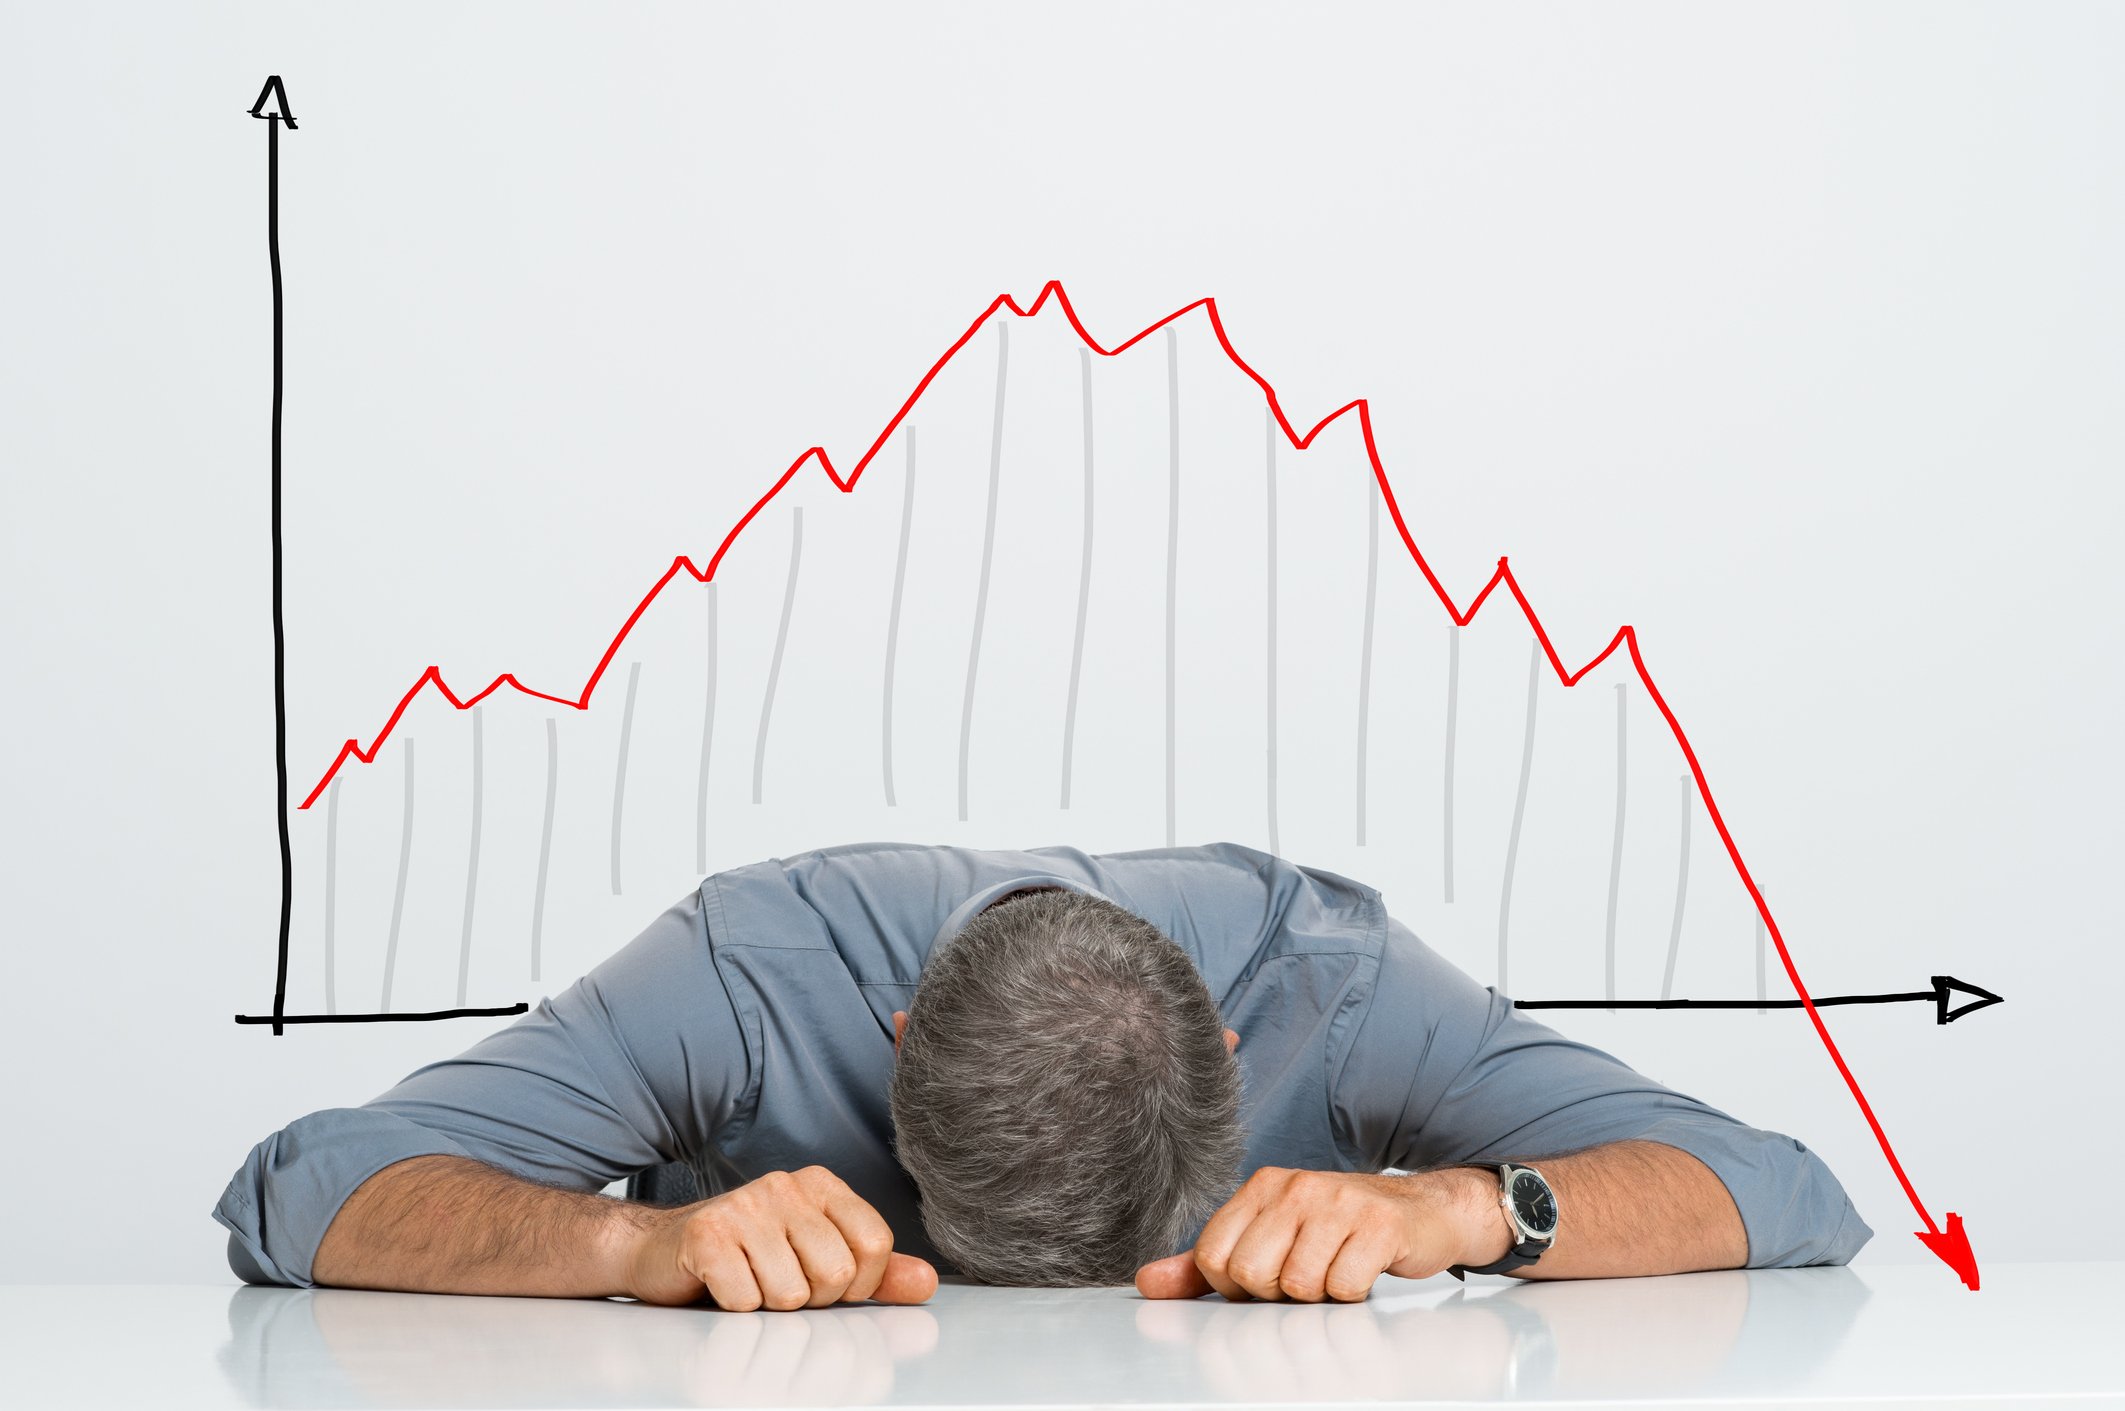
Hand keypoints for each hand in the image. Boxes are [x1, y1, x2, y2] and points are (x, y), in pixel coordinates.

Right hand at [623, 1165, 938, 1309]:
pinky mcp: (706, 1234)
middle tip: (780, 1285)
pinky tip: (722, 1286)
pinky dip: (735, 1307)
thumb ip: (874, 1272)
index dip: (858, 1282)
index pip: (875, 1243)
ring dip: (768, 1306)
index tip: (829, 1285)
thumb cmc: (747, 1258)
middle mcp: (785, 1185)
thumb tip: (927, 1282)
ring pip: (790, 1293)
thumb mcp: (816, 1259)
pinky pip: (745, 1300)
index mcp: (821, 1185)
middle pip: (835, 1272)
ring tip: (750, 1283)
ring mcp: (744, 1206)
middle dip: (811, 1299)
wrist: (661, 1251)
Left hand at [1134, 1167, 1510, 1301]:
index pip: (1213, 1257)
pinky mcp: (1379, 1225)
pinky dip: (1352, 1294)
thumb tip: (1146, 1283)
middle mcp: (1295, 1186)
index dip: (1236, 1288)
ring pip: (1297, 1286)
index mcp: (1261, 1187)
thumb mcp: (1271, 1240)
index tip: (1266, 1281)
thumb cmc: (1340, 1232)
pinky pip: (1343, 1287)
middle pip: (1250, 1274)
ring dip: (1319, 1296)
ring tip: (1336, 1272)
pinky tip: (1363, 1272)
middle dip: (1277, 1296)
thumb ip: (1205, 1265)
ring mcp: (1338, 1201)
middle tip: (1306, 1279)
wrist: (1423, 1213)